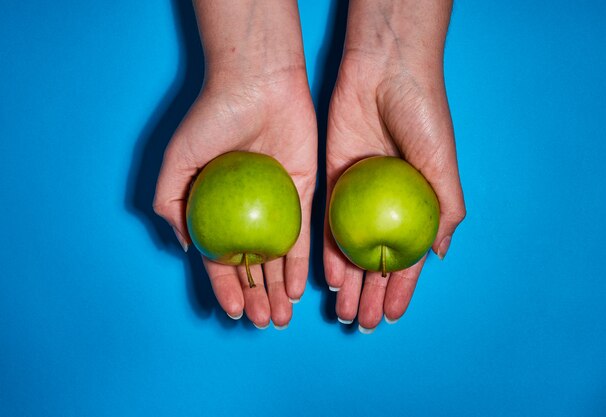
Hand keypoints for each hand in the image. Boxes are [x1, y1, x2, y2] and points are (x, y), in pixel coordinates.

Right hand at [153, 1, 315, 327]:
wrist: (257, 84)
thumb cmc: (212, 118)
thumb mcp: (176, 162)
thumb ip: (170, 204)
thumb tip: (188, 248)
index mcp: (217, 207)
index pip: (221, 257)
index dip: (225, 286)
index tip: (232, 312)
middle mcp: (248, 210)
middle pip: (253, 264)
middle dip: (257, 296)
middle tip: (263, 322)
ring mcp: (278, 204)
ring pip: (279, 257)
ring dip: (280, 290)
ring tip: (281, 317)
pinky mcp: (305, 192)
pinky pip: (304, 234)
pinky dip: (301, 264)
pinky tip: (300, 289)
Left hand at [324, 0, 464, 330]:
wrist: (383, 72)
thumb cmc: (423, 114)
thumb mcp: (441, 165)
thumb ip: (444, 210)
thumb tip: (438, 255)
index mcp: (416, 202)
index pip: (408, 256)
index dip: (402, 287)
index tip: (391, 316)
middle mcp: (385, 204)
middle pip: (376, 259)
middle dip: (370, 293)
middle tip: (361, 323)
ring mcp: (357, 194)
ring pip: (350, 248)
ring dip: (348, 282)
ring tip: (343, 311)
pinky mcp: (331, 179)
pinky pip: (326, 222)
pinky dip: (327, 252)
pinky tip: (327, 278)